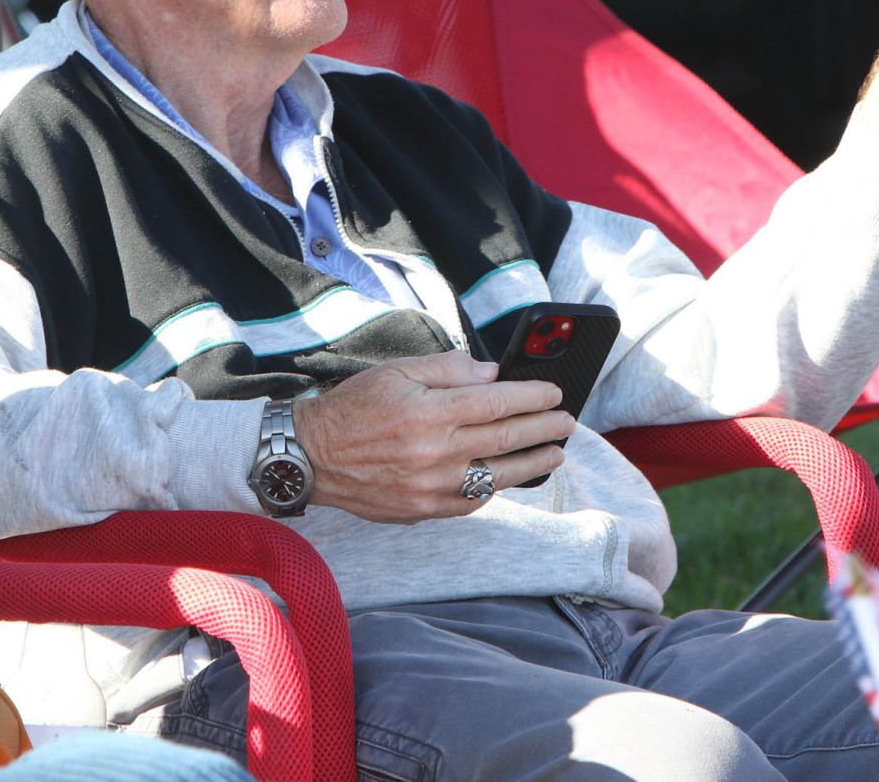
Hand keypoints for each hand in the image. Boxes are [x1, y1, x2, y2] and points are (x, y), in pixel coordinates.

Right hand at [292, 350, 574, 522]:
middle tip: (567, 422)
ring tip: (554, 454)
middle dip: (544, 429)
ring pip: (497, 476)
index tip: (554, 394)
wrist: (311, 456)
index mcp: (431, 412)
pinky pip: (471, 501)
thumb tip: (491, 373)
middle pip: (506, 439)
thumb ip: (448, 369)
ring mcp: (431, 487)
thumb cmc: (353, 407)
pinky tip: (508, 477)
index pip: (499, 403)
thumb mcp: (397, 371)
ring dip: (532, 464)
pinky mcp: (422, 509)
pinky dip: (494, 488)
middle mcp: (436, 452)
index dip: (533, 398)